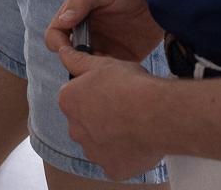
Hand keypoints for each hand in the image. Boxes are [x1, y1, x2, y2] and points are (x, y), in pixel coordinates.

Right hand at [44, 0, 162, 62]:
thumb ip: (81, 1)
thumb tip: (64, 20)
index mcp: (78, 16)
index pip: (56, 34)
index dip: (57, 43)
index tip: (67, 50)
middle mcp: (89, 34)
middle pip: (71, 57)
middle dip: (76, 64)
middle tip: (92, 62)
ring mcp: (107, 46)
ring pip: (90, 69)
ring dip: (94, 72)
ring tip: (108, 67)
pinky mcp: (125, 57)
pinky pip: (113, 73)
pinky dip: (113, 76)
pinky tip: (121, 71)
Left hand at [56, 48, 165, 180]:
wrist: (157, 113)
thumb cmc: (130, 85)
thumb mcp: (102, 63)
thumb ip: (78, 60)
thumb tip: (63, 52)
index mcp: (68, 102)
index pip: (74, 96)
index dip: (92, 91)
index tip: (109, 90)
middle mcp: (75, 129)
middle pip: (85, 121)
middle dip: (99, 115)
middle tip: (123, 106)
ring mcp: (93, 152)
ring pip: (99, 143)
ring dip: (111, 136)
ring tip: (134, 124)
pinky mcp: (112, 169)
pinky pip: (116, 161)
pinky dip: (125, 153)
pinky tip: (138, 141)